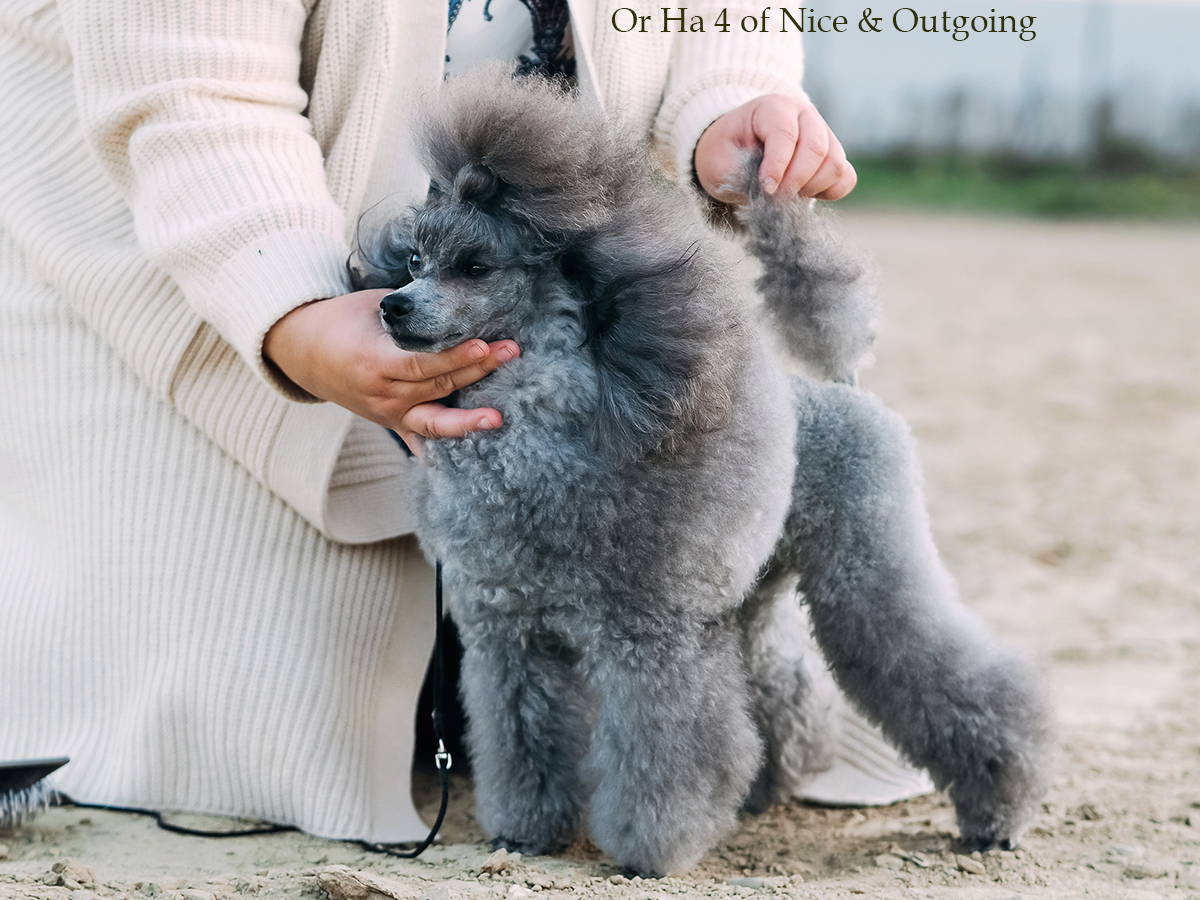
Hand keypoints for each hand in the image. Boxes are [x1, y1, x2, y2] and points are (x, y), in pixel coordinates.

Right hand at [263, 289, 518, 455]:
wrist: (303, 351)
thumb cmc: (341, 320)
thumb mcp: (372, 306)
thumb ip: (412, 314)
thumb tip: (455, 303)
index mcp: (374, 360)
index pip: (423, 363)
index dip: (456, 357)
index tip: (486, 346)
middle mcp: (381, 393)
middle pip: (437, 386)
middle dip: (478, 370)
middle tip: (512, 353)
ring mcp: (386, 414)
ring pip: (434, 420)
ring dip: (468, 420)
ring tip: (499, 418)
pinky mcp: (391, 423)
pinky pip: (418, 441)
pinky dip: (438, 453)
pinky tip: (466, 464)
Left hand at [693, 94, 856, 203]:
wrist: (734, 153)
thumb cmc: (726, 154)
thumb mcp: (721, 161)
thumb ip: (743, 174)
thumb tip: (772, 192)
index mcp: (774, 107)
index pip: (785, 134)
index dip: (777, 166)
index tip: (766, 190)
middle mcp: (804, 115)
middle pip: (816, 149)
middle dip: (795, 182)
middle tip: (774, 199)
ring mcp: (824, 134)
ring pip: (834, 164)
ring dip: (811, 188)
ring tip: (786, 196)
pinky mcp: (833, 156)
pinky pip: (846, 178)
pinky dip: (829, 192)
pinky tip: (804, 195)